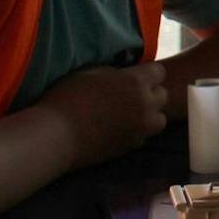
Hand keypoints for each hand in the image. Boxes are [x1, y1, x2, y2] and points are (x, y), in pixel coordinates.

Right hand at [35, 62, 168, 167]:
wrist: (56, 135)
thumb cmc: (68, 98)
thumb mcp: (92, 72)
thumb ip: (116, 73)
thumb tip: (125, 75)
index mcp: (136, 82)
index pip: (159, 72)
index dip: (147, 73)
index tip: (134, 76)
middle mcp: (145, 104)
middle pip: (162, 95)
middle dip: (150, 93)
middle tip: (130, 95)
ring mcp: (141, 127)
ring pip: (159, 119)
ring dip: (149, 115)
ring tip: (130, 114)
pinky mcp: (132, 145)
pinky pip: (144, 135)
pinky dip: (137, 131)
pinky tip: (118, 128)